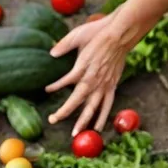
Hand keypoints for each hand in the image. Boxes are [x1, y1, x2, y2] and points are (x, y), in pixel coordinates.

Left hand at [45, 10, 135, 134]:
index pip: (66, 81)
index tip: (47, 89)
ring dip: (84, 121)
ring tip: (75, 134)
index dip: (56, 86)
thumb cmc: (98, 33)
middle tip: (52, 120)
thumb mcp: (77, 35)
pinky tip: (97, 127)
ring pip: (93, 107)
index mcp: (83, 67)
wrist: (120, 35)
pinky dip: (102, 117)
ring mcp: (104, 84)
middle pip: (77, 100)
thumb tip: (51, 54)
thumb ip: (64, 45)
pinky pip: (107, 105)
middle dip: (64, 112)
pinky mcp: (112, 86)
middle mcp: (93, 79)